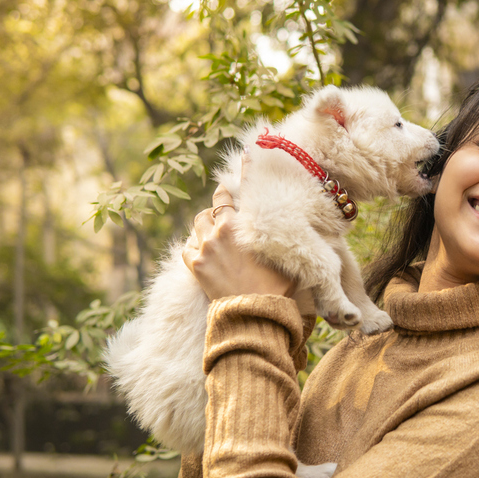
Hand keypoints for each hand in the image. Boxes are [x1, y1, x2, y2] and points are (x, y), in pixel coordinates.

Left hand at [183, 184, 299, 301]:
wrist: (253, 312)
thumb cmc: (275, 286)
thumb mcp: (285, 258)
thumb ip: (282, 242)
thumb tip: (292, 234)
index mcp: (242, 225)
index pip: (233, 194)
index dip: (236, 179)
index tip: (240, 166)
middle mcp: (221, 231)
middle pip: (212, 207)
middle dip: (218, 205)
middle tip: (224, 208)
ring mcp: (206, 248)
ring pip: (198, 222)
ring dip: (205, 223)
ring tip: (213, 229)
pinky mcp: (196, 265)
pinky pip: (187, 247)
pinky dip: (192, 245)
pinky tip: (201, 249)